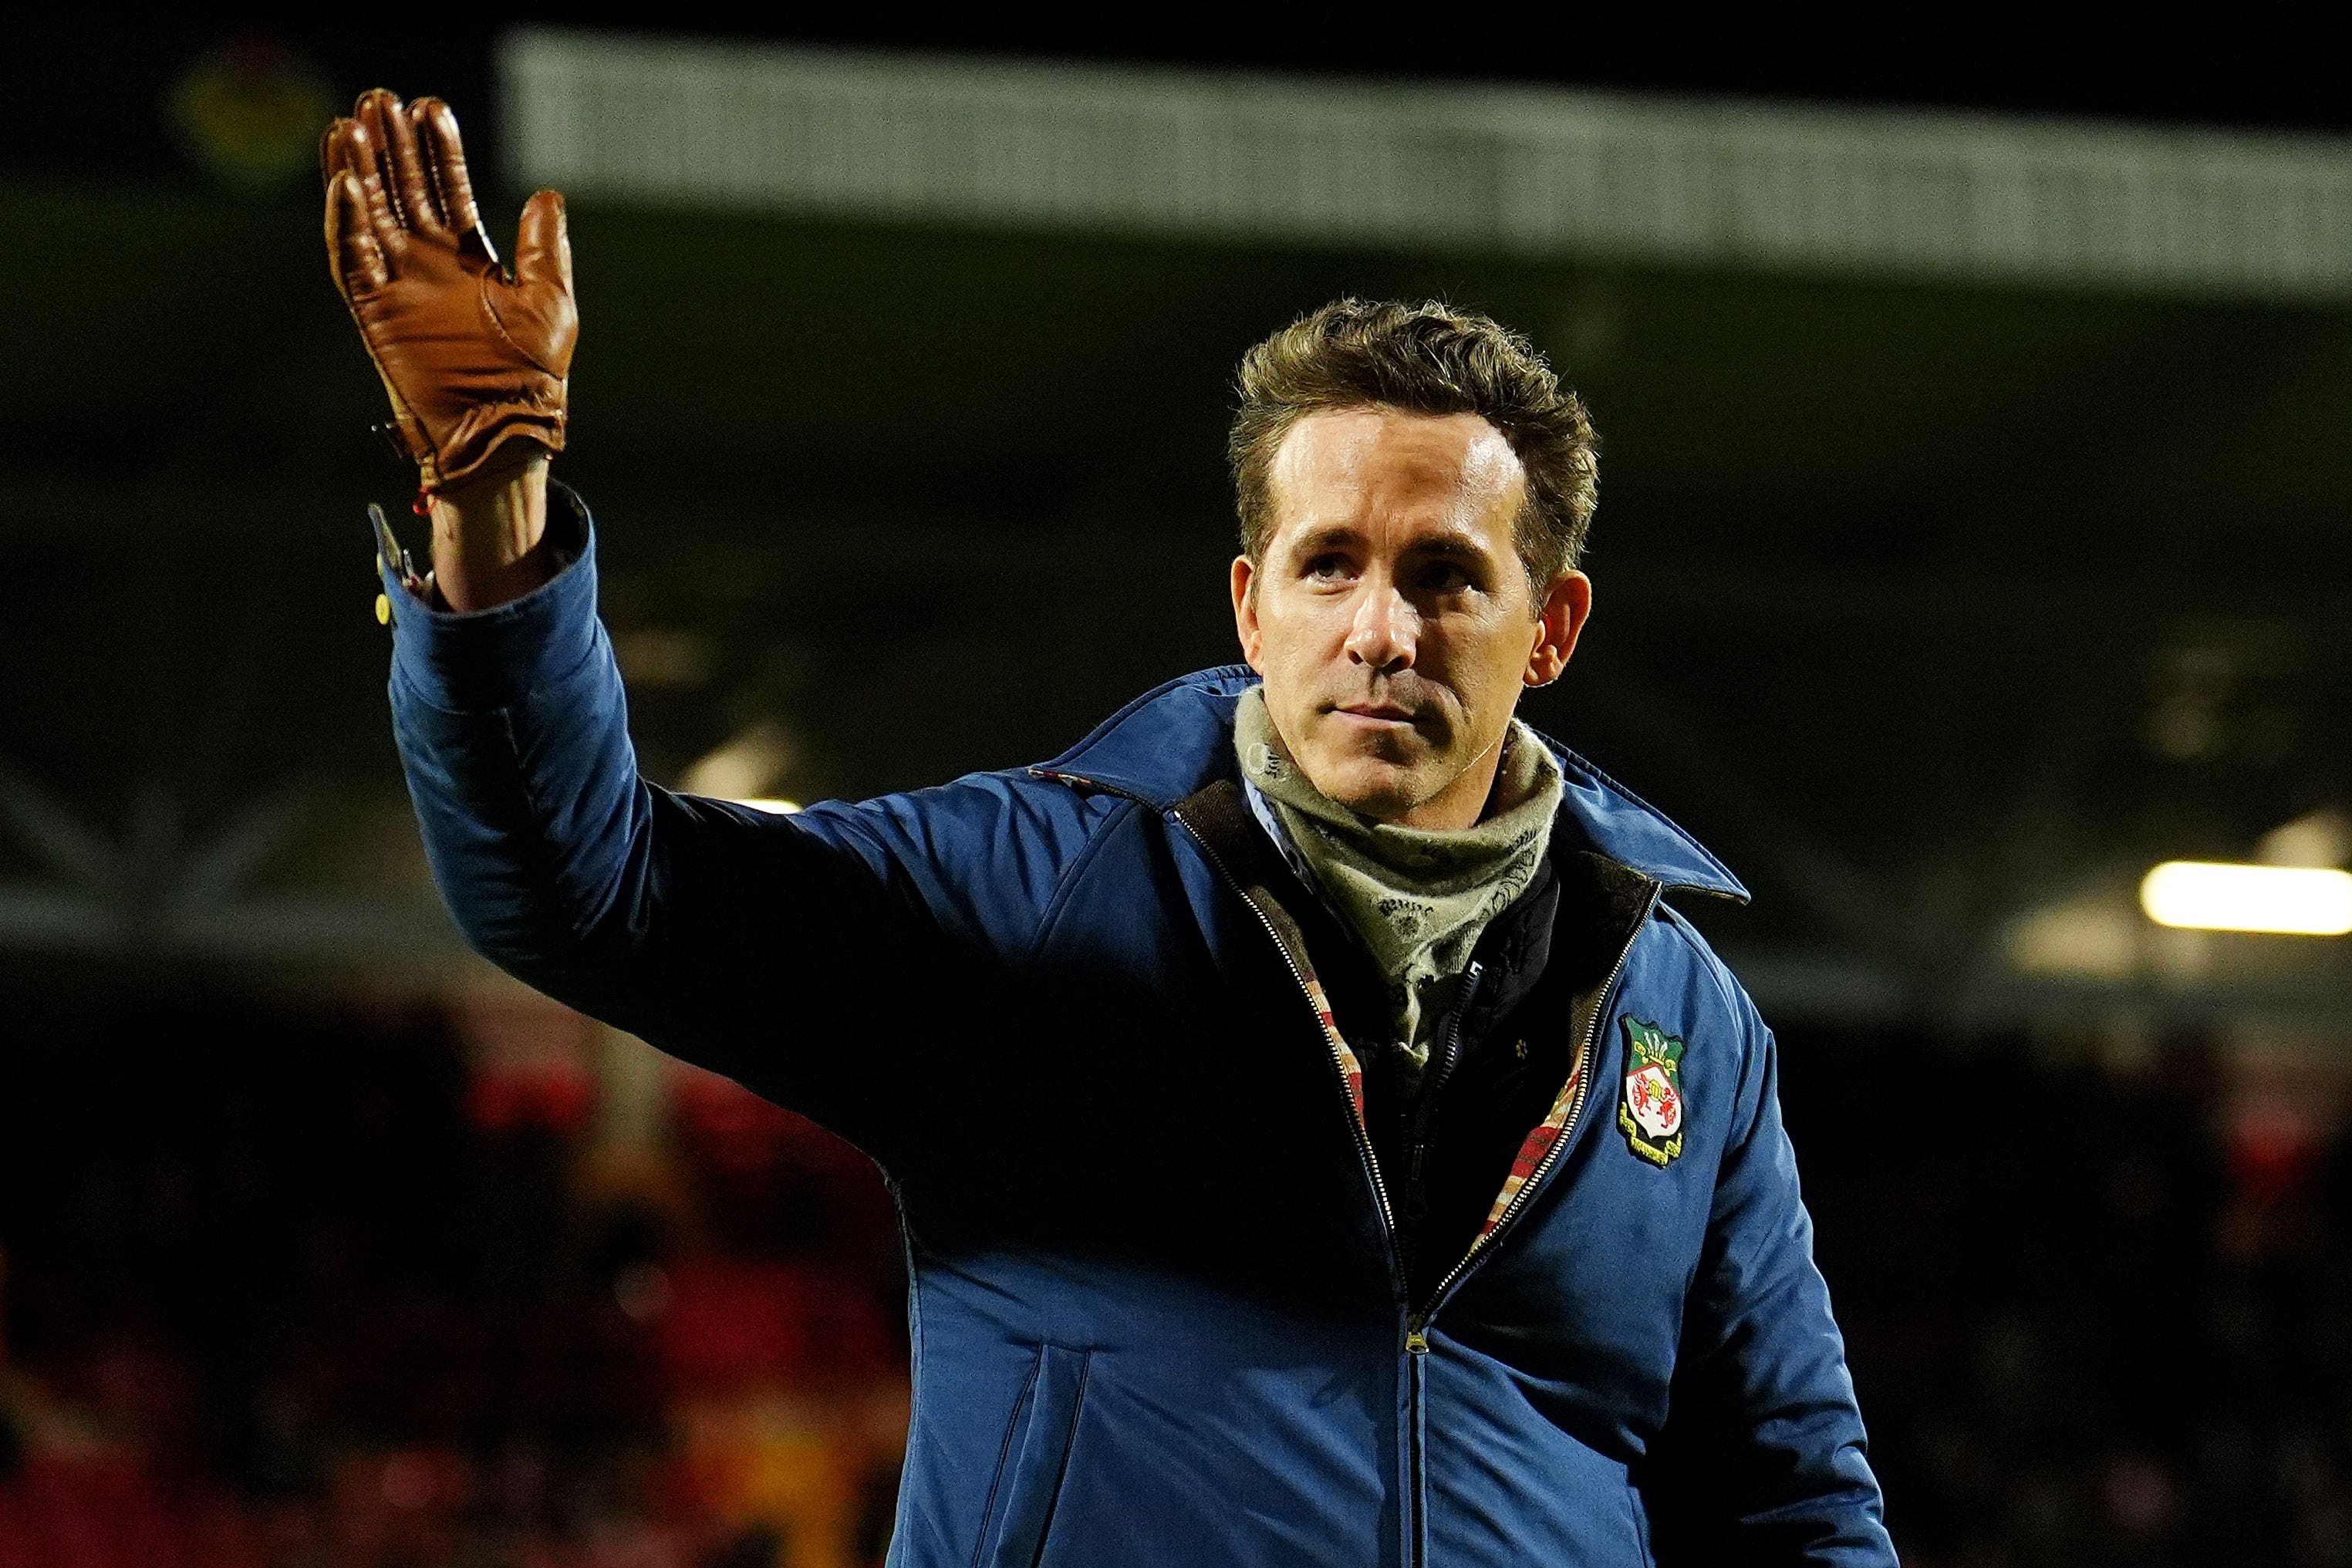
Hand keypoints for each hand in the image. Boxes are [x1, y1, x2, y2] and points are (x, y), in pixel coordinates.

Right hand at [322, 90, 575, 494]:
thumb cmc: (534, 375)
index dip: (438, 149)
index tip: (430, 106)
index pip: (446, 188)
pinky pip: (352, 260)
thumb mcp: (550, 302)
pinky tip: (344, 181)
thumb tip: (548, 196)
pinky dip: (346, 221)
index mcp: (467, 258)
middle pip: (400, 190)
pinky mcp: (376, 313)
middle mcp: (427, 265)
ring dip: (358, 169)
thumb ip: (544, 249)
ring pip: (369, 214)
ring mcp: (398, 286)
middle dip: (390, 145)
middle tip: (379, 98)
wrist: (506, 429)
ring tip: (351, 122)